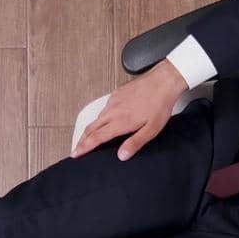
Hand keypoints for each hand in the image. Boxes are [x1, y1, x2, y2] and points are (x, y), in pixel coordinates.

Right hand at [71, 60, 187, 160]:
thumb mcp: (151, 130)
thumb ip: (135, 143)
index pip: (96, 137)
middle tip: (76, 149)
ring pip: (96, 118)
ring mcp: (113, 102)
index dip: (84, 147)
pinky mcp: (116, 94)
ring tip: (88, 138)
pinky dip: (99, 118)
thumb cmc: (159, 105)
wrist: (162, 82)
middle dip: (82, 140)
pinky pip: (104, 109)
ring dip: (90, 129)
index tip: (76, 153)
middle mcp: (113, 111)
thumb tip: (121, 156)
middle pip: (91, 128)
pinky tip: (103, 122)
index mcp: (120, 122)